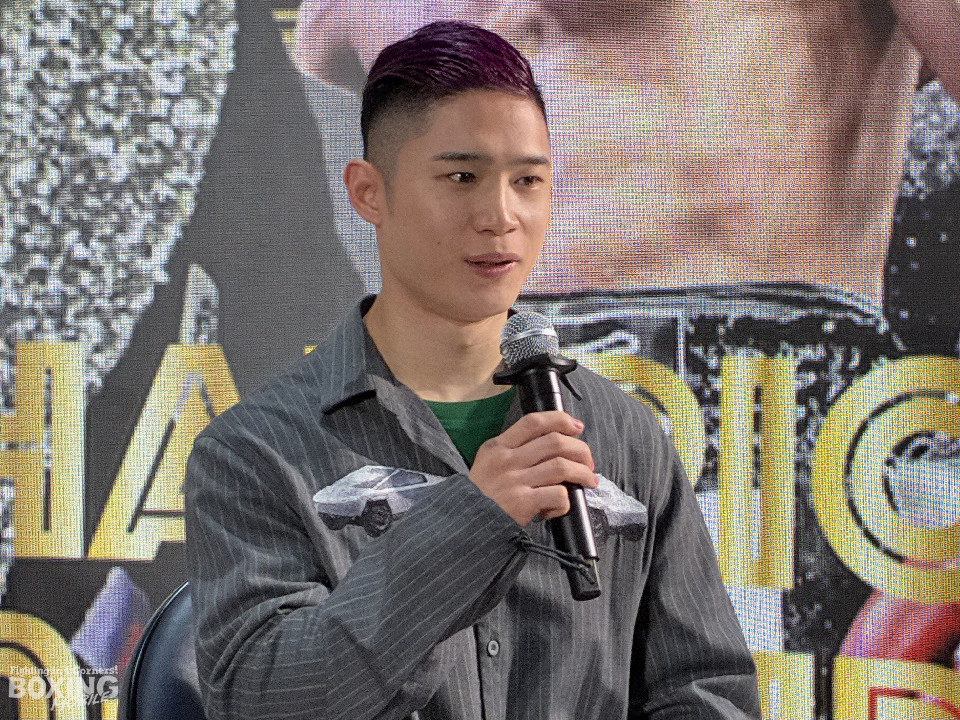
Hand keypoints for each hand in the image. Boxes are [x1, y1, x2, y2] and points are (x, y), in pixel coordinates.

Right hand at [469, 411, 597, 526]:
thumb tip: (554, 445)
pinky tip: (560, 506)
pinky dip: (566, 500)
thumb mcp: (488, 462)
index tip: (577, 427)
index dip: (560, 420)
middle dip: (580, 450)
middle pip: (555, 442)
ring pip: (561, 466)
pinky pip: (557, 495)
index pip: (533, 422)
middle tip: (588, 461)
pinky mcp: (522, 503)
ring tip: (589, 480)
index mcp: (498, 446)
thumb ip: (514, 450)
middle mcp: (506, 460)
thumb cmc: (482, 494)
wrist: (464, 523)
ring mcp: (514, 481)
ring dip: (582, 472)